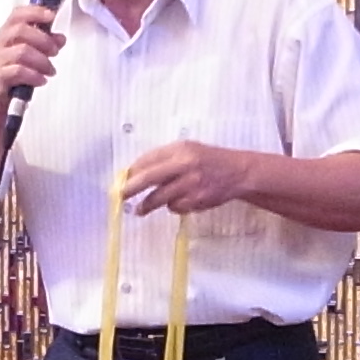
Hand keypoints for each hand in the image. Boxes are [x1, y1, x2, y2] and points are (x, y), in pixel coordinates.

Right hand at [0, 2, 60, 107]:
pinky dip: (34, 75)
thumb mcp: (34, 54)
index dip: (35, 12)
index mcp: (6, 32)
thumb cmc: (17, 71)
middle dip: (43, 39)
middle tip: (55, 51)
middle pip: (20, 30)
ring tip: (51, 70)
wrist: (1, 98)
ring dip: (42, 61)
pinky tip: (42, 80)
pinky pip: (18, 71)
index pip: (17, 14)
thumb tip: (61, 38)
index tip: (52, 16)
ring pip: (21, 52)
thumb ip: (47, 43)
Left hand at [120, 140, 256, 214]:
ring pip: (160, 197)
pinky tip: (181, 200)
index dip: (132, 171)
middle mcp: (185, 164)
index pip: (148, 159)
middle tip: (121, 195)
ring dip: (148, 205)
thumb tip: (134, 172)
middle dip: (131, 188)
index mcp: (180, 149)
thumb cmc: (208, 160)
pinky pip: (176, 207)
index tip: (122, 180)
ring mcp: (192, 184)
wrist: (238, 172)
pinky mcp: (198, 200)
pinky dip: (174, 206)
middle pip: (149, 177)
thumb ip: (163, 159)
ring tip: (140, 209)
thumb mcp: (187, 150)